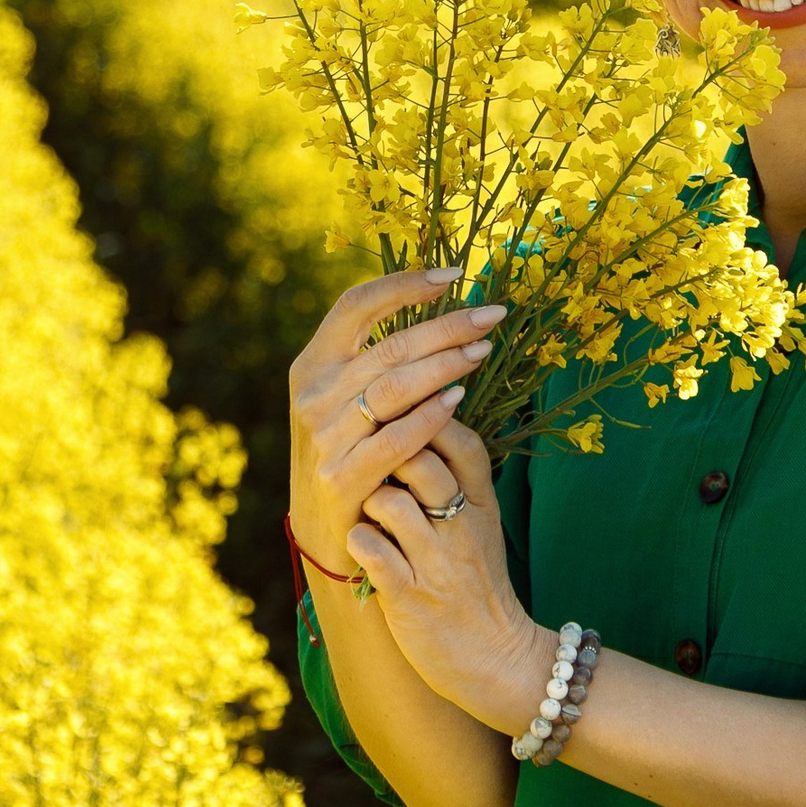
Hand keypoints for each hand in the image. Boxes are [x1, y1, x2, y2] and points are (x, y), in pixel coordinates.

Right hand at [287, 267, 509, 577]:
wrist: (327, 531)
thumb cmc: (350, 452)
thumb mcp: (344, 401)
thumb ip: (374, 361)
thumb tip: (437, 310)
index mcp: (313, 364)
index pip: (354, 305)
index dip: (403, 284)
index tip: (453, 275)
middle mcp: (314, 395)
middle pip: (387, 346)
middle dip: (447, 326)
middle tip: (493, 315)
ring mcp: (324, 437)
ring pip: (394, 387)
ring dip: (445, 364)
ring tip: (483, 350)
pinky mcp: (343, 477)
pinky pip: (396, 439)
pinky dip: (430, 416)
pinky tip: (460, 398)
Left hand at [349, 419, 553, 729]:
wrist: (495, 658)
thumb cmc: (478, 583)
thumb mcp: (484, 524)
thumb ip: (459, 477)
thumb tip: (420, 424)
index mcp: (484, 505)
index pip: (462, 440)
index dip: (428, 419)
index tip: (402, 421)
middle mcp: (462, 527)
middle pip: (418, 461)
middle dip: (387, 456)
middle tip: (374, 468)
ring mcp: (436, 562)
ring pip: (388, 501)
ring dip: (368, 502)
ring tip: (372, 515)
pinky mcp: (408, 596)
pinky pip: (369, 549)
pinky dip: (358, 541)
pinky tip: (364, 548)